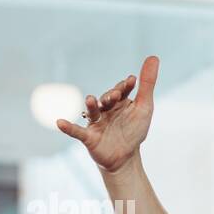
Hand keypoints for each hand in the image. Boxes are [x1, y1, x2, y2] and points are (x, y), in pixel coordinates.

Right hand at [54, 55, 159, 172]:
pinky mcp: (89, 137)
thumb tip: (154, 56)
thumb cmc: (134, 130)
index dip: (125, 87)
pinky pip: (77, 131)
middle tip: (114, 95)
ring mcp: (96, 122)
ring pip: (92, 112)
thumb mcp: (144, 107)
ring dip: (91, 106)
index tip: (131, 81)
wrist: (125, 157)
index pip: (121, 90)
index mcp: (119, 101)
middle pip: (106, 100)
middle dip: (110, 97)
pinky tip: (59, 122)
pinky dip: (68, 127)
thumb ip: (147, 84)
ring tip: (90, 99)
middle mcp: (105, 109)